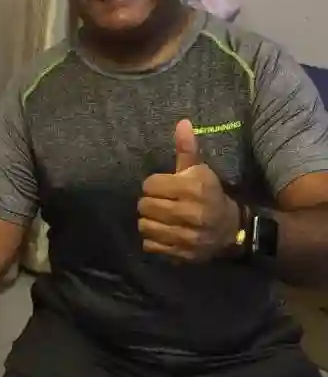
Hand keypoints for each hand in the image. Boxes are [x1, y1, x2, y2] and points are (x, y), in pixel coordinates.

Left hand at [137, 119, 239, 262]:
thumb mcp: (200, 170)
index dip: (153, 184)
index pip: (150, 184)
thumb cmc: (210, 194)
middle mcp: (190, 213)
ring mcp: (186, 236)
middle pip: (145, 206)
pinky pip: (151, 246)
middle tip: (158, 203)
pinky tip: (162, 233)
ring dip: (148, 221)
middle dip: (148, 203)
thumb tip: (182, 123)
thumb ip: (186, 149)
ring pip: (145, 226)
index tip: (161, 187)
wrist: (231, 229)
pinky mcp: (182, 253)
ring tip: (158, 218)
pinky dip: (152, 240)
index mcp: (193, 189)